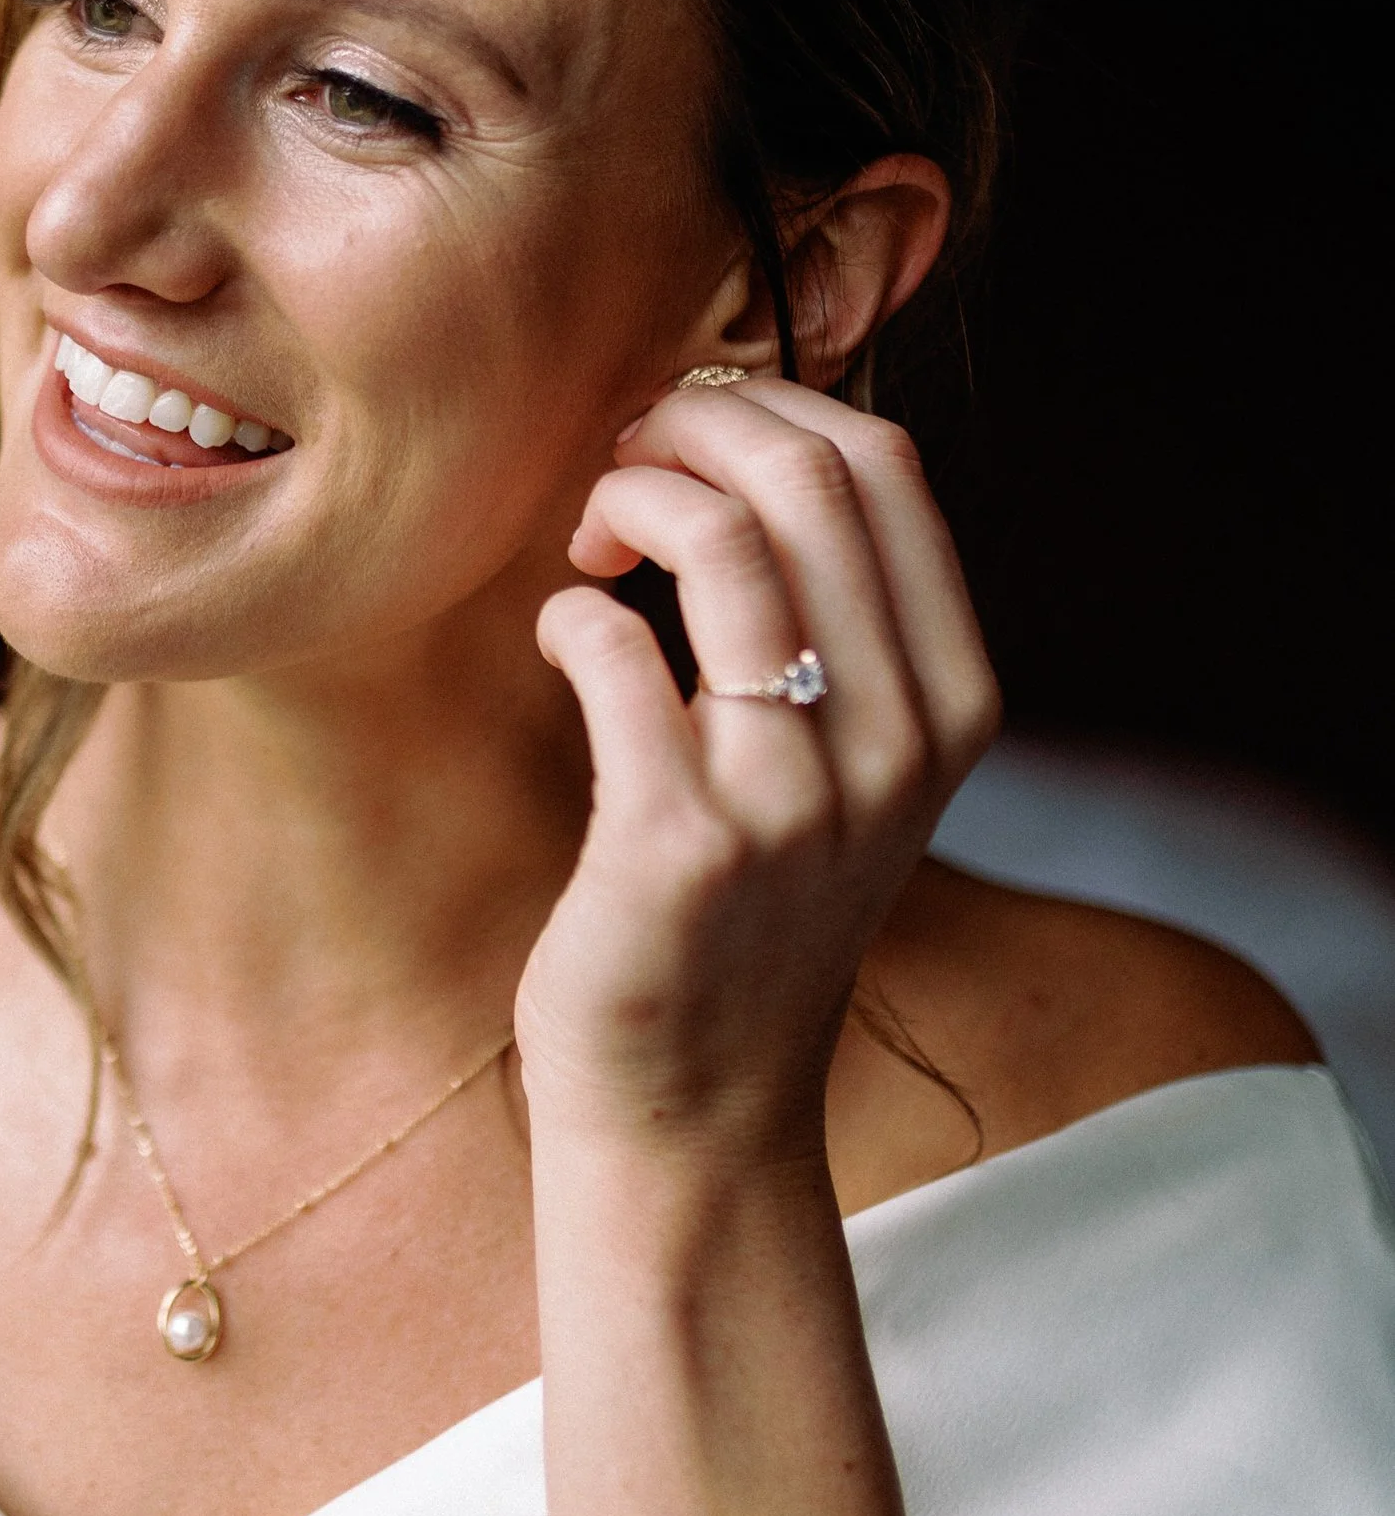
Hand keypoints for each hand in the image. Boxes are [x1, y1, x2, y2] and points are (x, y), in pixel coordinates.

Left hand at [519, 380, 998, 1150]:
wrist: (697, 1109)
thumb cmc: (747, 909)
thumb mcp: (847, 762)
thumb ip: (834, 617)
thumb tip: (741, 436)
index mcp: (953, 700)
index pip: (885, 464)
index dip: (765, 406)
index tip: (685, 433)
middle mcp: (898, 740)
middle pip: (807, 474)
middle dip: (687, 429)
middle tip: (617, 465)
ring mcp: (795, 793)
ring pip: (720, 538)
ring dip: (625, 498)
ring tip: (585, 544)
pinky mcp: (680, 838)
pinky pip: (612, 645)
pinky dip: (568, 613)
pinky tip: (562, 639)